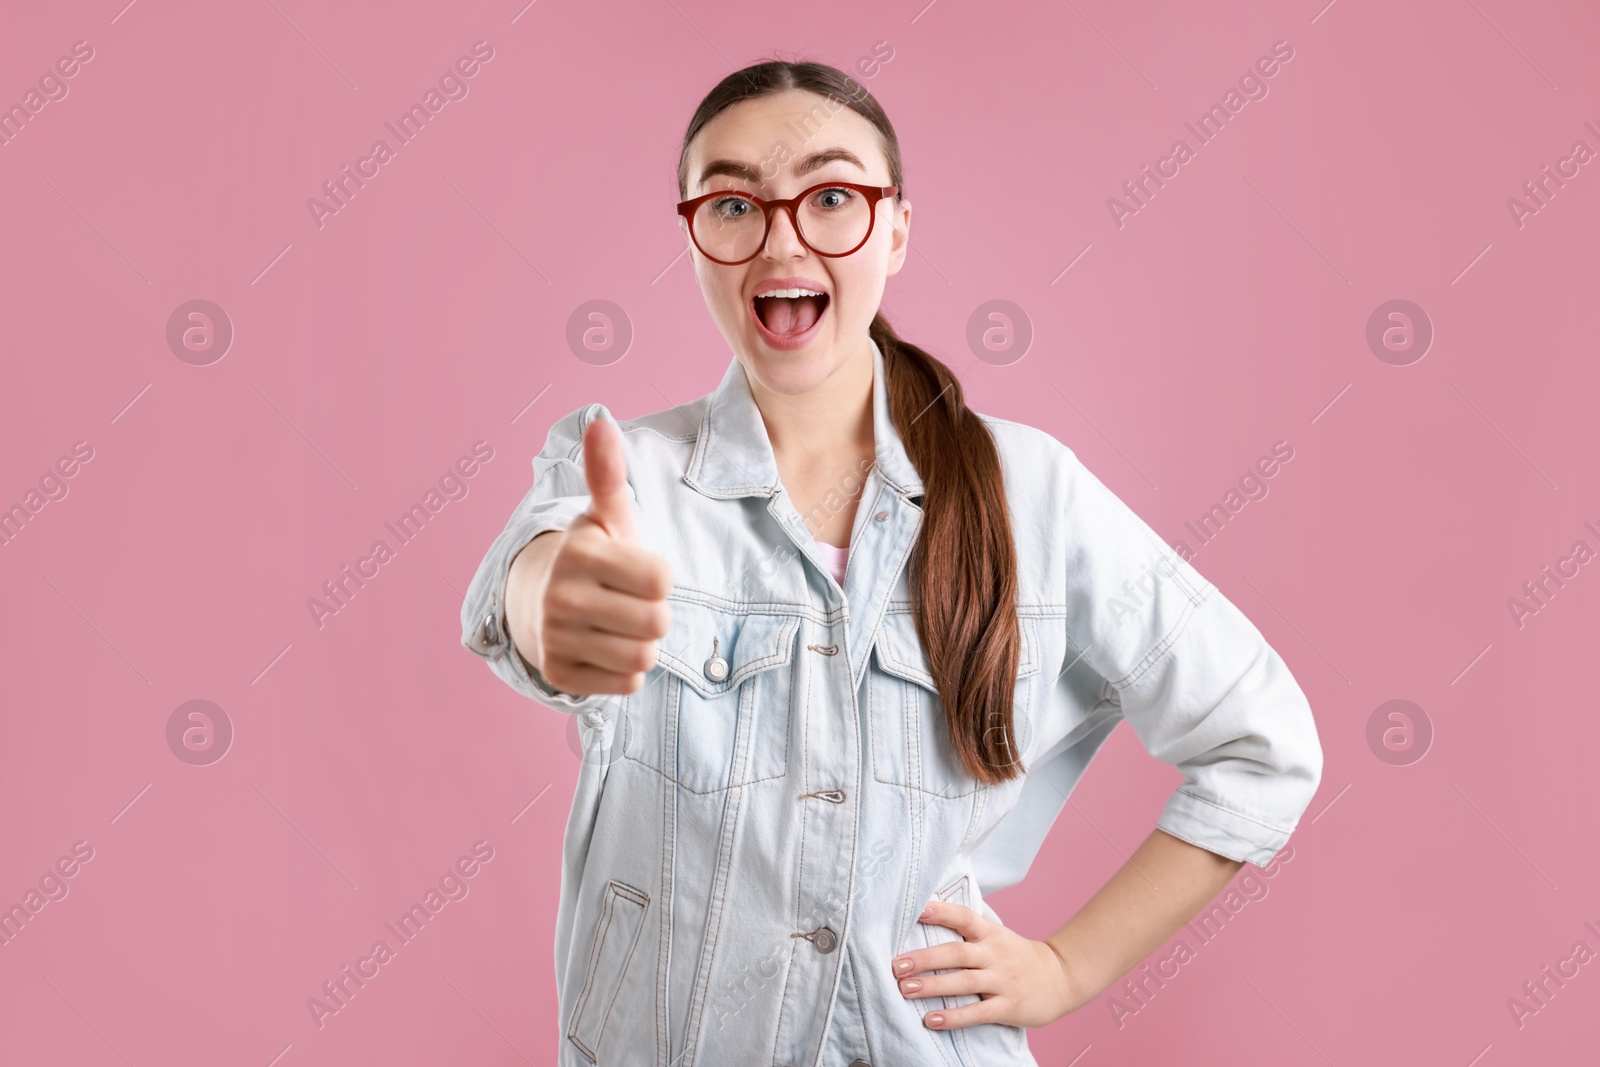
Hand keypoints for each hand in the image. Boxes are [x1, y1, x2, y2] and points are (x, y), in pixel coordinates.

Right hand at [535, 417, 673, 694]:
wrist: (539, 602)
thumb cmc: (593, 557)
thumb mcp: (606, 516)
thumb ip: (609, 476)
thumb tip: (602, 421)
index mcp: (580, 553)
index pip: (663, 581)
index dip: (660, 577)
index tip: (637, 571)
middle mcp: (562, 597)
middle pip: (657, 623)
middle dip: (655, 614)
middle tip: (631, 601)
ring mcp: (557, 639)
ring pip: (644, 657)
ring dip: (642, 643)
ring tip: (620, 624)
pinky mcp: (559, 675)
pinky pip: (627, 683)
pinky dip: (626, 671)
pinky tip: (606, 648)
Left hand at [891, 899, 1088, 1029]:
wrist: (1061, 977)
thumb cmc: (1018, 957)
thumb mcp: (997, 936)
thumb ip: (968, 932)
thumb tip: (926, 921)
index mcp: (991, 934)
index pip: (964, 917)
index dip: (941, 912)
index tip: (917, 911)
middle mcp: (995, 954)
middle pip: (957, 953)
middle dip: (925, 959)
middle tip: (897, 965)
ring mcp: (1002, 980)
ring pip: (964, 982)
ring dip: (932, 986)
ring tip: (905, 989)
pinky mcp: (1008, 1006)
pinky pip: (977, 1012)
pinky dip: (953, 1017)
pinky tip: (931, 1019)